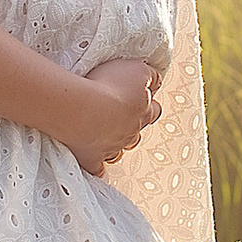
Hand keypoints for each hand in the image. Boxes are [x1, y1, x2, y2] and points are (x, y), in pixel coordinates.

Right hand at [61, 56, 164, 175]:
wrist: (84, 109)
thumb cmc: (110, 86)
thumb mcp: (137, 70)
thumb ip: (151, 77)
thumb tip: (157, 82)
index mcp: (142, 111)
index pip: (154, 110)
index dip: (149, 105)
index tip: (141, 100)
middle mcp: (130, 132)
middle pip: (136, 133)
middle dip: (131, 127)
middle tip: (119, 117)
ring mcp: (111, 148)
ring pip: (119, 152)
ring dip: (115, 146)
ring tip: (106, 138)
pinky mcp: (92, 159)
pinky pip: (97, 170)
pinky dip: (98, 170)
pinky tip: (96, 169)